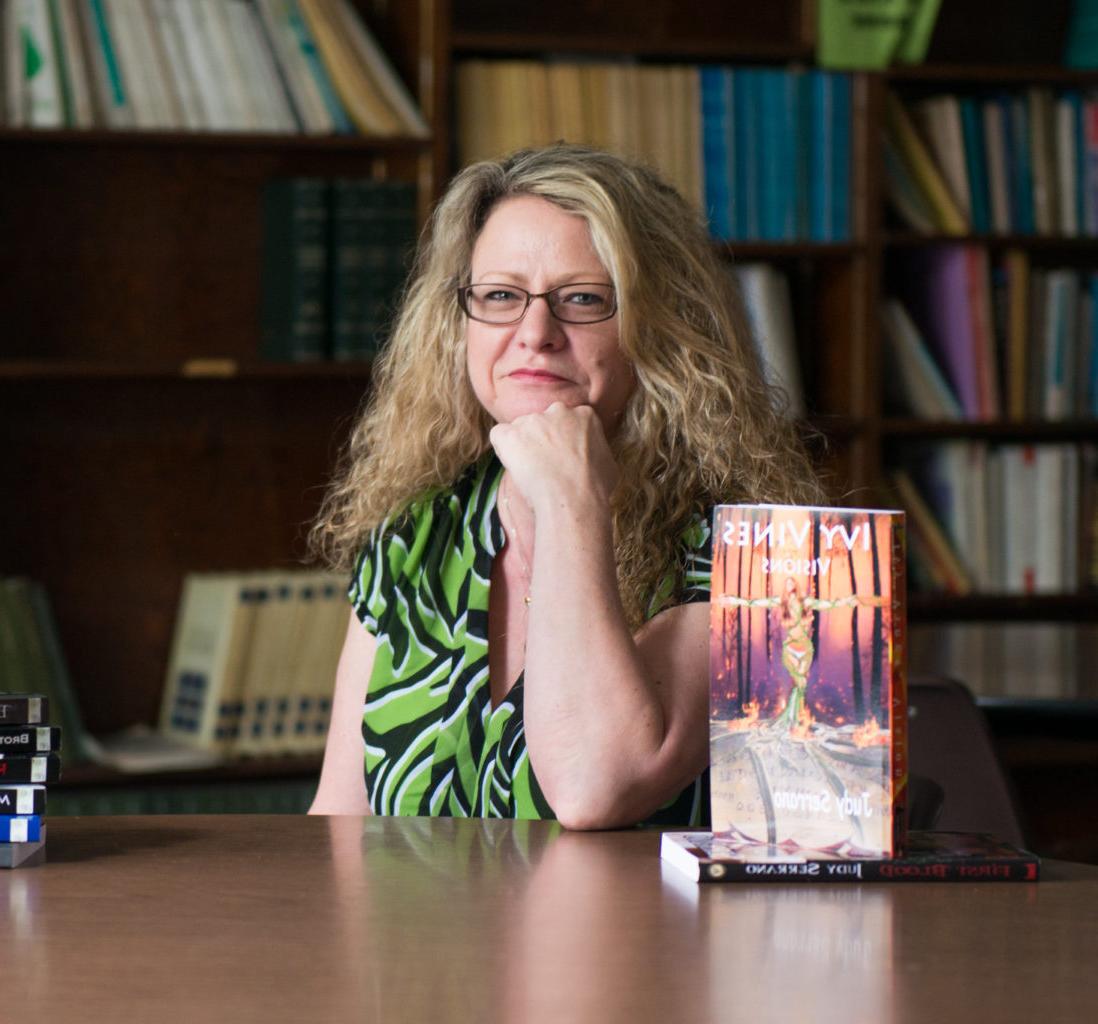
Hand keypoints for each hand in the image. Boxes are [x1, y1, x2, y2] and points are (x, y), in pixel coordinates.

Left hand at [488, 402, 618, 517]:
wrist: (573, 498)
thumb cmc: (594, 487)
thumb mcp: (608, 463)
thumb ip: (596, 451)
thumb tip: (592, 459)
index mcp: (584, 415)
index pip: (568, 421)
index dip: (563, 440)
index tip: (562, 456)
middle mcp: (558, 411)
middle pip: (543, 421)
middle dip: (542, 439)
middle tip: (546, 464)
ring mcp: (532, 420)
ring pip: (521, 429)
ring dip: (523, 446)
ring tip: (531, 472)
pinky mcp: (510, 433)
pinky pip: (499, 435)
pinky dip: (503, 449)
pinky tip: (514, 466)